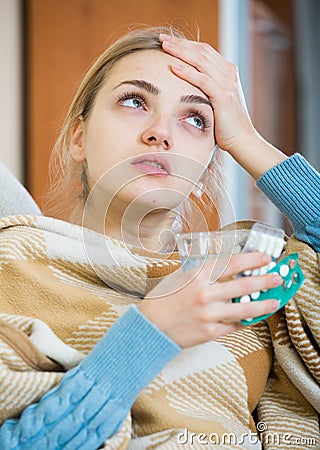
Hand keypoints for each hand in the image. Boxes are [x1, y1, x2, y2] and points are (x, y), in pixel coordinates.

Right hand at [138, 252, 281, 347]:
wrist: (149, 327)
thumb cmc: (161, 301)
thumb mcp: (178, 278)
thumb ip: (198, 272)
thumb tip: (218, 268)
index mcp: (197, 276)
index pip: (231, 263)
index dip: (252, 259)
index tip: (264, 257)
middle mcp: (205, 294)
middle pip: (244, 286)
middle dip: (265, 280)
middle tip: (277, 278)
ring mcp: (209, 314)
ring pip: (245, 309)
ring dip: (263, 305)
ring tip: (275, 302)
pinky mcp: (210, 332)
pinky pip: (233, 326)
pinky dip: (243, 322)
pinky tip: (251, 319)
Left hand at [159, 33, 286, 178]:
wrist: (241, 139)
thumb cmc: (225, 123)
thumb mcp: (215, 99)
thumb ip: (206, 87)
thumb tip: (187, 81)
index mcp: (227, 71)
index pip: (203, 50)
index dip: (185, 44)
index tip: (167, 40)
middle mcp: (228, 74)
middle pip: (201, 51)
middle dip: (180, 44)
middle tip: (162, 38)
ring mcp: (227, 84)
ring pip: (201, 61)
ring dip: (181, 52)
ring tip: (164, 46)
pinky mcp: (224, 97)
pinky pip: (203, 80)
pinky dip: (188, 73)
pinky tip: (174, 67)